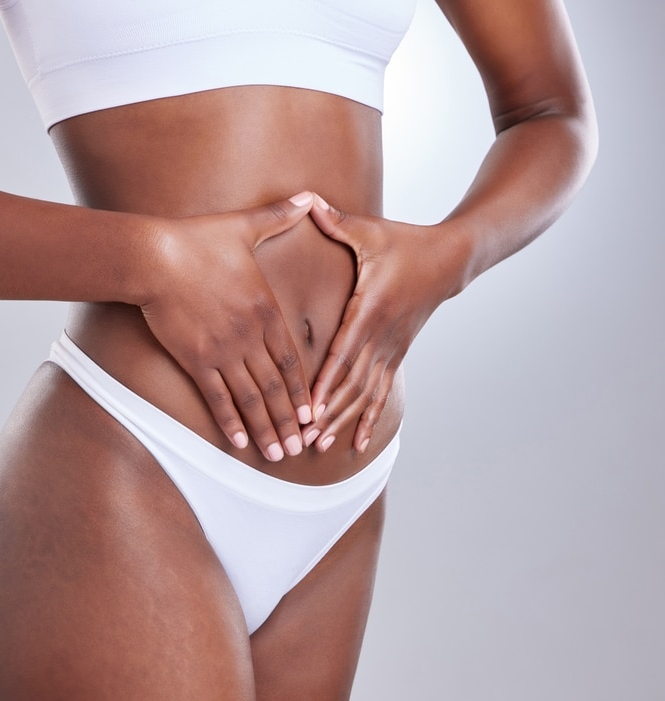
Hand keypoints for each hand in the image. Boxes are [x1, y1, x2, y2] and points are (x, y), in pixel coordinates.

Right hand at [140, 192, 315, 460]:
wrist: (154, 256)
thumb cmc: (196, 240)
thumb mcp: (244, 227)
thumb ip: (279, 218)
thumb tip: (307, 197)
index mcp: (265, 310)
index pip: (291, 360)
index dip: (303, 391)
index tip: (311, 414)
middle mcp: (249, 336)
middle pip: (275, 388)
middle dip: (288, 421)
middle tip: (300, 448)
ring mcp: (223, 350)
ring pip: (251, 399)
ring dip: (265, 429)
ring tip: (276, 456)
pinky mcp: (195, 358)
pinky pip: (216, 397)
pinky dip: (229, 421)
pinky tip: (238, 442)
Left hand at [303, 196, 461, 451]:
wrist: (451, 259)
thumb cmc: (404, 242)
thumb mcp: (370, 231)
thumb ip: (335, 220)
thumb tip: (304, 199)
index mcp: (370, 308)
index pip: (344, 351)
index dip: (326, 380)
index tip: (308, 404)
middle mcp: (382, 336)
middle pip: (352, 383)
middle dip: (328, 412)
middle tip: (304, 438)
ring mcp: (392, 349)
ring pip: (366, 394)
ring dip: (343, 421)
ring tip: (321, 446)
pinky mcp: (397, 355)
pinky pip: (382, 394)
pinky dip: (368, 419)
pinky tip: (354, 444)